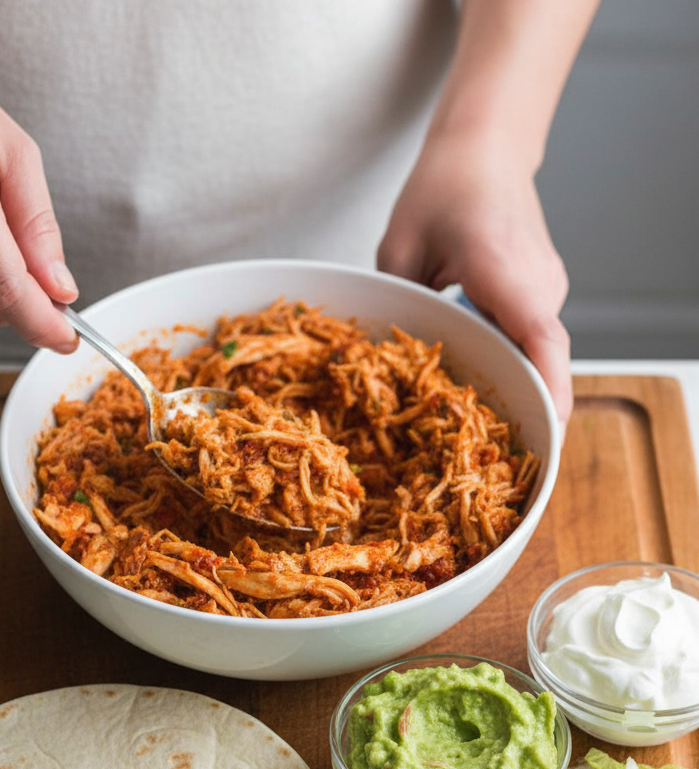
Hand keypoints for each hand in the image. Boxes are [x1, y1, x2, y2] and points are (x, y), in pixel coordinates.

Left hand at [377, 142, 572, 424]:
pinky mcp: (544, 291)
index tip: (548, 432)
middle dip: (521, 406)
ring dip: (511, 381)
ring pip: (536, 352)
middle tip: (487, 453)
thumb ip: (400, 308)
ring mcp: (548, 288)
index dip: (547, 391)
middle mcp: (539, 284)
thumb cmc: (442, 188)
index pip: (540, 340)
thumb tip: (390, 359)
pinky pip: (531, 336)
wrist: (485, 146)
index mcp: (505, 270)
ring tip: (472, 417)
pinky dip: (509, 357)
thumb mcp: (400, 249)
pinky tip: (476, 370)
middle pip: (541, 360)